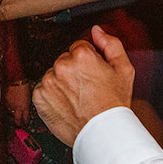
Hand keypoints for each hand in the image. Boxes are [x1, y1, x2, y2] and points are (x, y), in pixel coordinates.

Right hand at [3, 82, 32, 125]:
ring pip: (11, 114)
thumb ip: (27, 104)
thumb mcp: (29, 96)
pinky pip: (7, 107)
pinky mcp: (5, 102)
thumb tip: (27, 106)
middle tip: (19, 125)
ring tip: (15, 115)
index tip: (26, 124)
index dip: (26, 122)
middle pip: (17, 120)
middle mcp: (17, 108)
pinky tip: (10, 107)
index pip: (25, 119)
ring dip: (13, 114)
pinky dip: (9, 108)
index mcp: (25, 108)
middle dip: (18, 124)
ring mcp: (10, 106)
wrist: (16, 79)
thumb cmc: (24, 85)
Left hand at [33, 25, 133, 145]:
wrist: (102, 133)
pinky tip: (66, 104)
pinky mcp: (39, 97)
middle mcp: (62, 66)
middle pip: (65, 60)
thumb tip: (97, 30)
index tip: (92, 74)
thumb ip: (111, 43)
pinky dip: (52, 95)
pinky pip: (43, 89)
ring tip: (77, 98)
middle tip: (87, 88)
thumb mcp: (124, 69)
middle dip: (74, 70)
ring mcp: (48, 82)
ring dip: (62, 82)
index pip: (79, 47)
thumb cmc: (114, 104)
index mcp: (81, 55)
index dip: (88, 60)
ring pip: (54, 74)